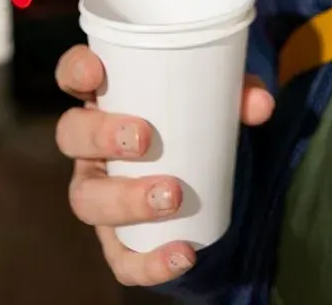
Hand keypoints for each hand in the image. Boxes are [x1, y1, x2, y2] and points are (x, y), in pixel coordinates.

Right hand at [55, 44, 274, 285]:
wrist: (205, 181)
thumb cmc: (195, 122)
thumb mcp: (218, 100)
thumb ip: (238, 94)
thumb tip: (260, 105)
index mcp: (106, 99)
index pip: (73, 76)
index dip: (75, 70)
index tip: (95, 71)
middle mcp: (91, 146)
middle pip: (71, 136)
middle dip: (101, 136)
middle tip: (144, 139)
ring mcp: (99, 192)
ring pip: (86, 198)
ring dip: (125, 199)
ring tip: (171, 196)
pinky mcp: (117, 238)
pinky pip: (120, 257)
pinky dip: (148, 262)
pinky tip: (181, 255)